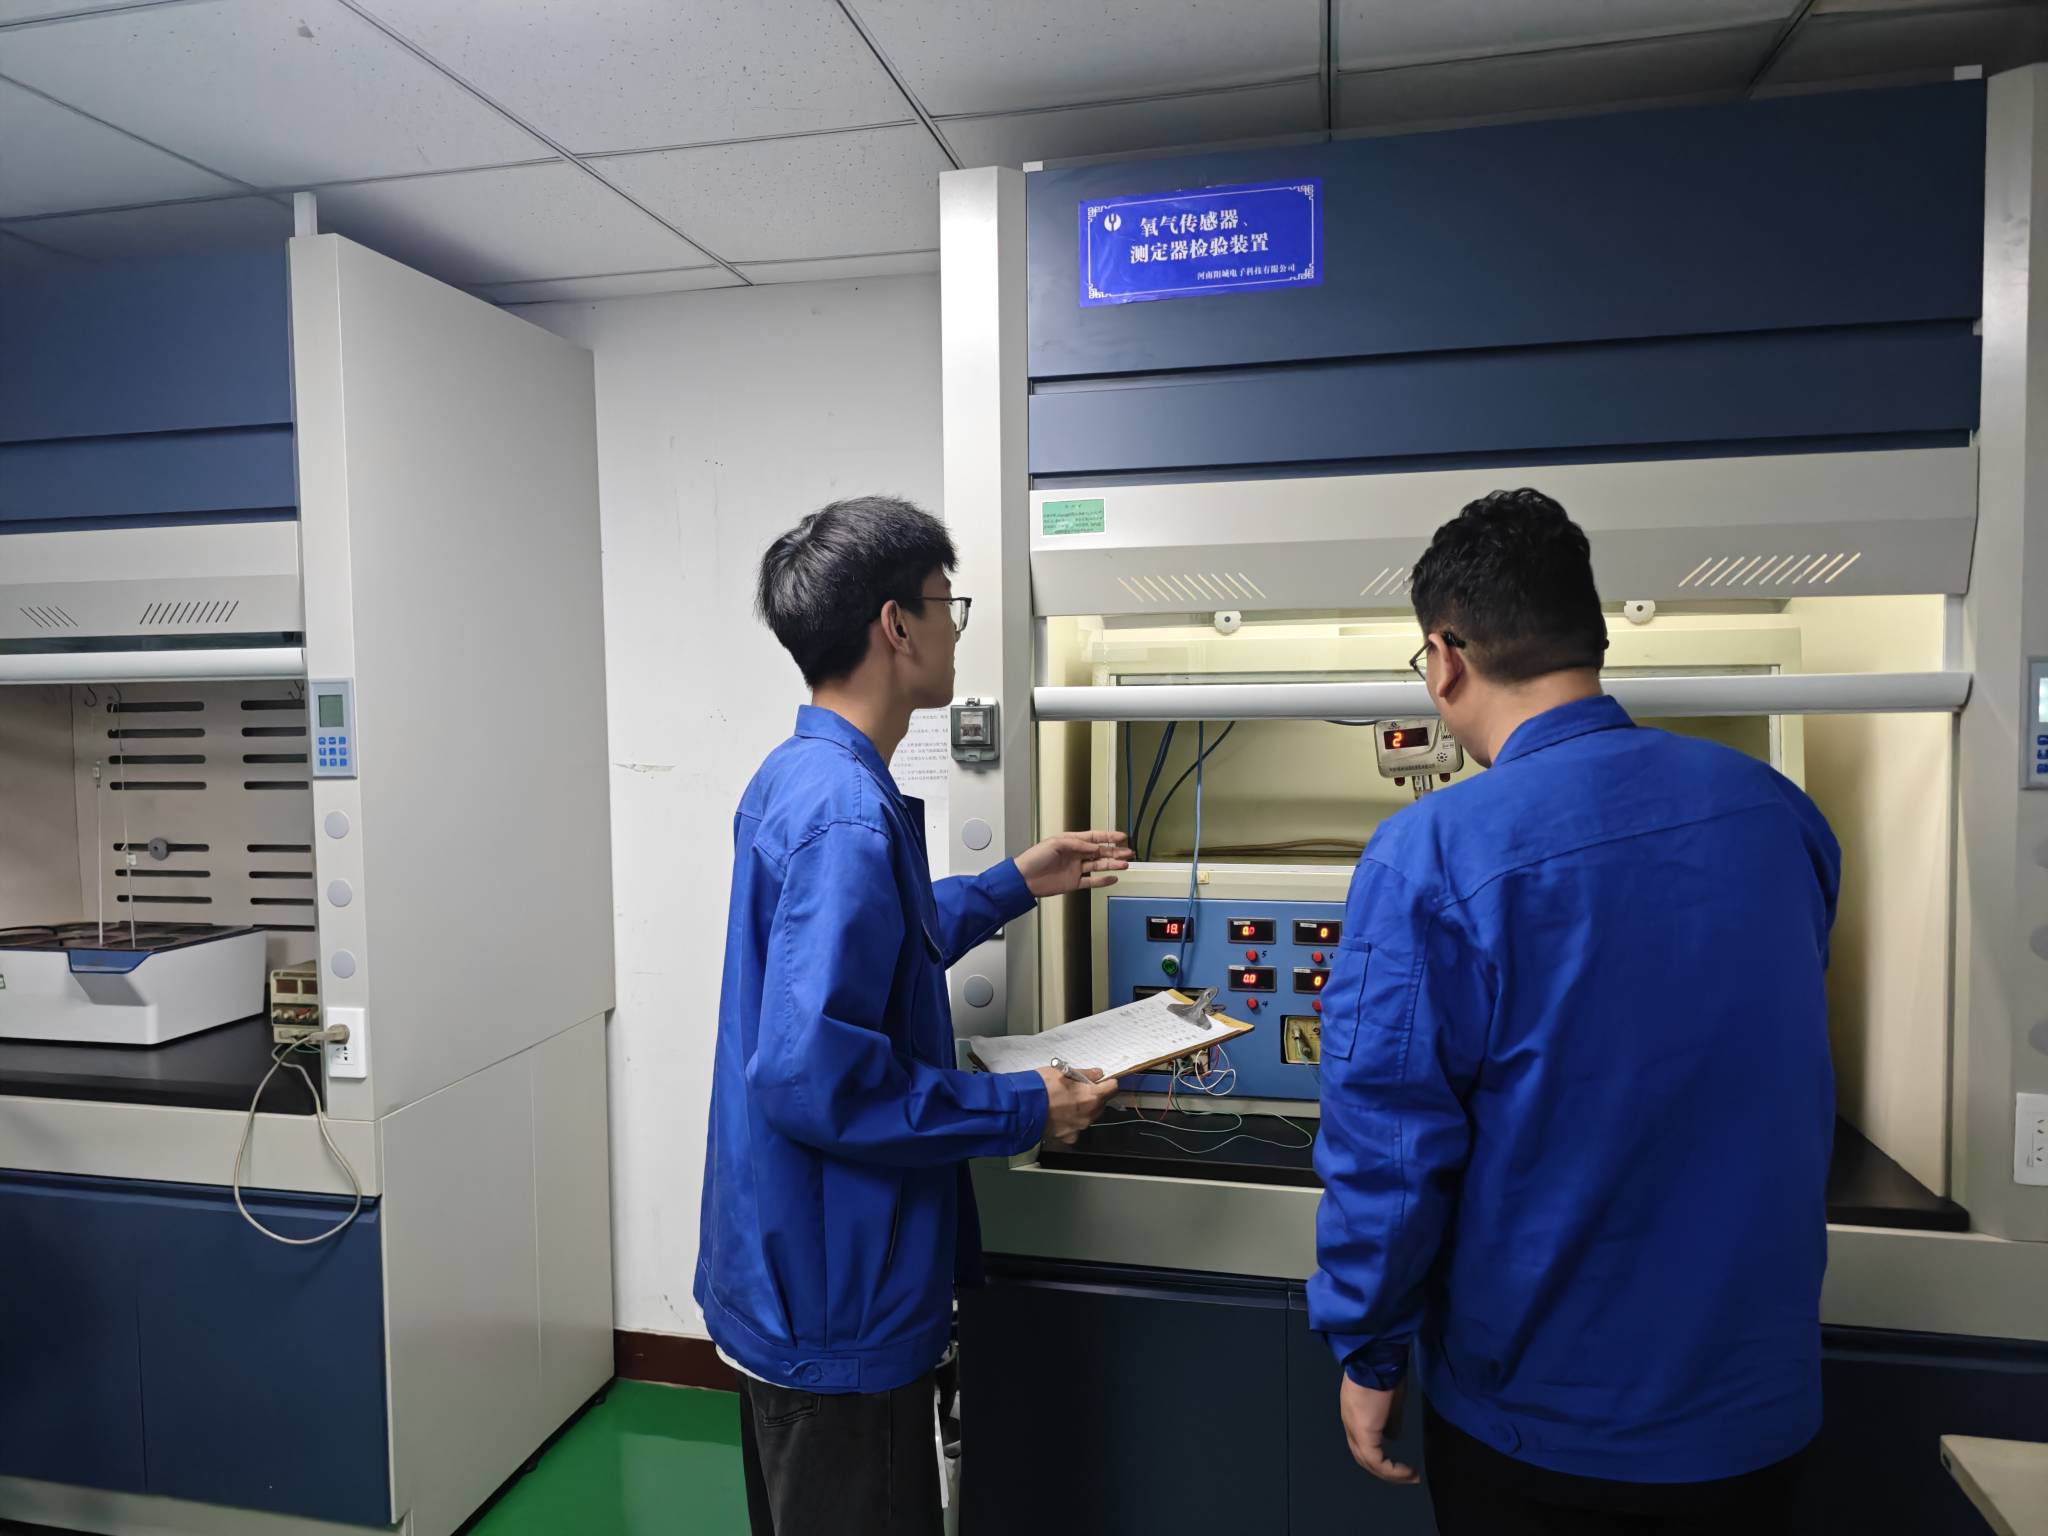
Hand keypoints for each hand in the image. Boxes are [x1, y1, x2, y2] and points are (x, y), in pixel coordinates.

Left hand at [1015, 829, 1131, 897]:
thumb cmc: (1034, 858)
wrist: (1024, 879)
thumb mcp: (1055, 844)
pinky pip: (1092, 881)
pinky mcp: (1073, 883)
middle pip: (1100, 852)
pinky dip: (1103, 880)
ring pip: (1098, 866)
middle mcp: (1075, 855)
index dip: (1108, 837)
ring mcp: (1075, 869)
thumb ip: (1077, 844)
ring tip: (1125, 864)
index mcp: (1070, 842)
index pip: (1094, 837)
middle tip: (1128, 852)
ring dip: (1112, 864)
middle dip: (1115, 852)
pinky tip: (1113, 877)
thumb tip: (1094, 847)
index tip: (1121, 836)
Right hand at [1034, 1066, 1119, 1144]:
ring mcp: (1079, 1127)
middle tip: (1081, 1089)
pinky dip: (1072, 1122)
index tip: (1101, 1081)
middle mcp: (1089, 1115)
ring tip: (1068, 1102)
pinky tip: (1062, 1116)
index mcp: (1092, 1096)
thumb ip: (1084, 1074)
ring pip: (1090, 1117)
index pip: (1112, 1088)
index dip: (1108, 1082)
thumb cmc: (1042, 1086)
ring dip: (1085, 1109)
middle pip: (1102, 1104)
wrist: (1022, 1107)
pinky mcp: (1068, 1136)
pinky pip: (1076, 1129)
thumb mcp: (1063, 1072)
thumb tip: (1098, 1074)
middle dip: (1096, 1096)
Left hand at [1340, 1377, 1417, 1484]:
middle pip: (1363, 1457)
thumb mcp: (1390, 1400)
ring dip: (1390, 1473)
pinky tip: (1406, 1472)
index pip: (1362, 1442)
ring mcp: (1355, 1429)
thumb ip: (1390, 1420)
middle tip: (1406, 1476)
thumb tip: (1393, 1437)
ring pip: (1368, 1461)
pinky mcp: (1364, 1434)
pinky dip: (1391, 1470)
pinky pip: (1376, 1460)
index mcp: (1354, 1415)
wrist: (1376, 1359)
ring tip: (1410, 1477)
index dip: (1379, 1455)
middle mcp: (1350, 1425)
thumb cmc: (1385, 1373)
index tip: (1399, 1462)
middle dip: (1385, 1470)